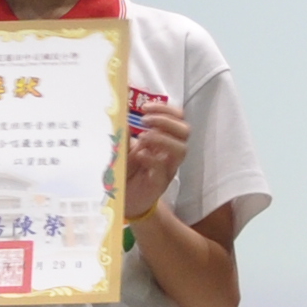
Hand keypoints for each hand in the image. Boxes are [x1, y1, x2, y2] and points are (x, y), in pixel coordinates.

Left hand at [123, 102, 189, 219]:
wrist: (123, 199)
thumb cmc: (127, 170)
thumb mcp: (122, 148)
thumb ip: (124, 132)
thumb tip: (121, 112)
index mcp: (164, 139)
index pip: (178, 118)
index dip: (166, 109)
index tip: (145, 107)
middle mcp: (170, 152)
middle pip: (184, 130)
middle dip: (166, 121)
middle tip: (144, 121)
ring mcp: (167, 167)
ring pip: (181, 149)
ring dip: (162, 138)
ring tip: (142, 138)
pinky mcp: (160, 182)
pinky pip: (163, 168)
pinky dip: (151, 158)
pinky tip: (139, 155)